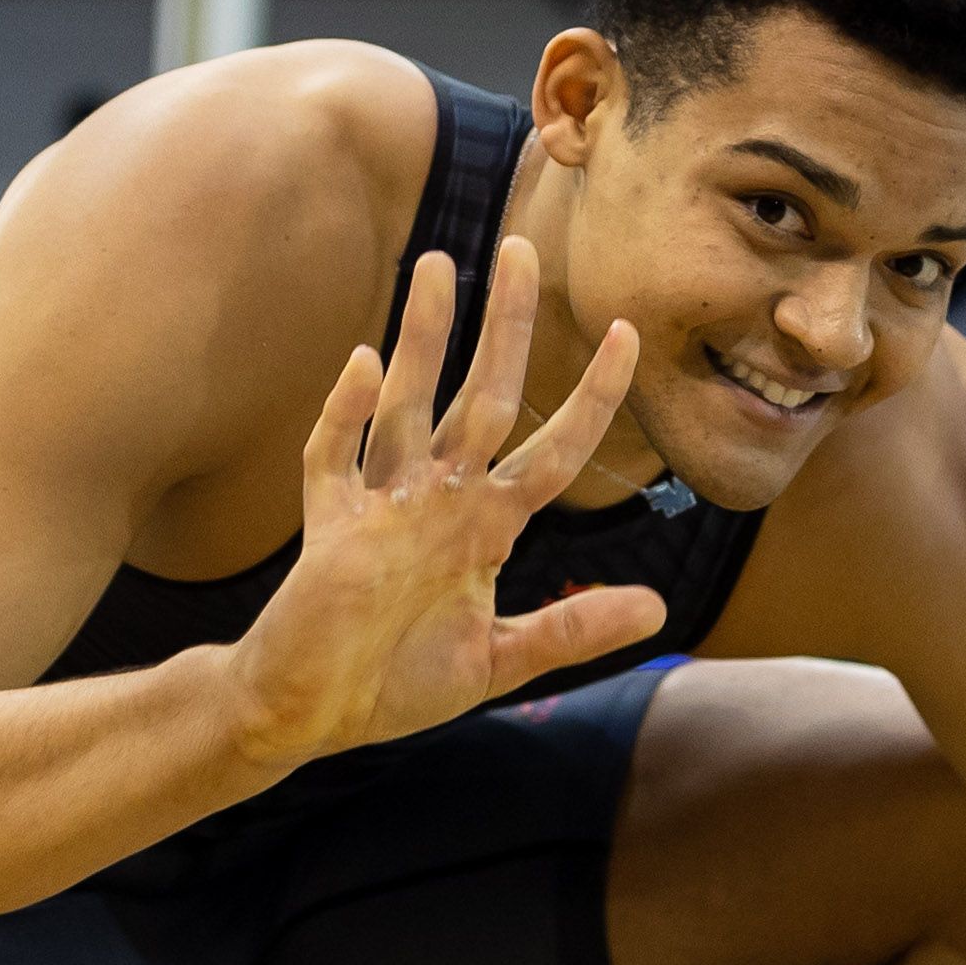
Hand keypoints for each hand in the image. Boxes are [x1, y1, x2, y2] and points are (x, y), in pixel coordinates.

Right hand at [225, 238, 661, 770]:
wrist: (307, 717)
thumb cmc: (394, 685)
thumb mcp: (498, 663)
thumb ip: (570, 631)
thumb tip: (657, 610)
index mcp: (485, 529)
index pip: (553, 450)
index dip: (592, 396)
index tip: (626, 332)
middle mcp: (438, 502)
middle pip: (481, 398)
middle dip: (504, 326)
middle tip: (524, 247)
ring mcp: (381, 509)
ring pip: (407, 405)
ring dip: (420, 339)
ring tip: (438, 265)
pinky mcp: (328, 531)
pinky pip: (333, 458)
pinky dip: (346, 414)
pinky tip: (363, 365)